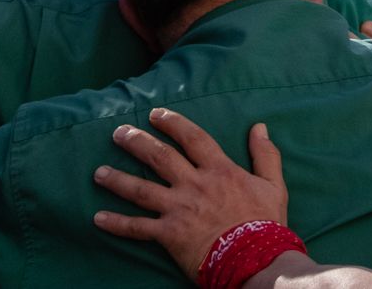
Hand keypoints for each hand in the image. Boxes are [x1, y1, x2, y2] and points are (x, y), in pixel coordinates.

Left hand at [91, 110, 288, 273]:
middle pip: (160, 157)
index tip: (156, 114)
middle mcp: (194, 184)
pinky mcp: (168, 234)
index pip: (193, 138)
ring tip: (98, 172)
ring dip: (118, 180)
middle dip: (137, 142)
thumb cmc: (265, 221)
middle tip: (118, 133)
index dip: (173, 123)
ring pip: (141, 190)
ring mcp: (178, 209)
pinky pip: (136, 228)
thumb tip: (259, 127)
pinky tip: (98, 218)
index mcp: (219, 170)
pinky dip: (116, 223)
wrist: (254, 257)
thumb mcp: (273, 184)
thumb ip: (265, 154)